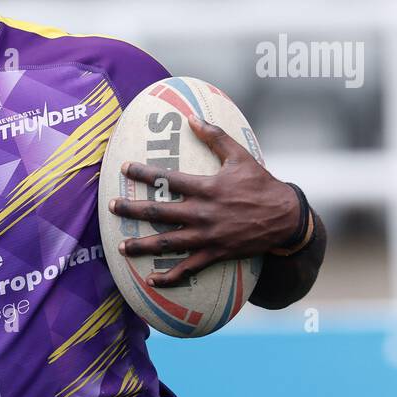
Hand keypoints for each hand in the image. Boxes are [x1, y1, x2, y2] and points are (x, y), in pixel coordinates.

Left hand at [108, 114, 300, 286]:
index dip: (143, 173)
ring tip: (121, 247)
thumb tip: (192, 117)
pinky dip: (170, 276)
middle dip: (132, 210)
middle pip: (159, 212)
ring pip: (168, 243)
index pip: (167, 179)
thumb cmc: (260, 184)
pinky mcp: (215, 254)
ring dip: (142, 245)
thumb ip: (215, 137)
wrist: (285, 217)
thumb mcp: (240, 156)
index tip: (124, 169)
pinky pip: (188, 268)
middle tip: (111, 207)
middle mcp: (202, 213)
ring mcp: (208, 236)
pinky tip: (151, 280)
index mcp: (206, 188)